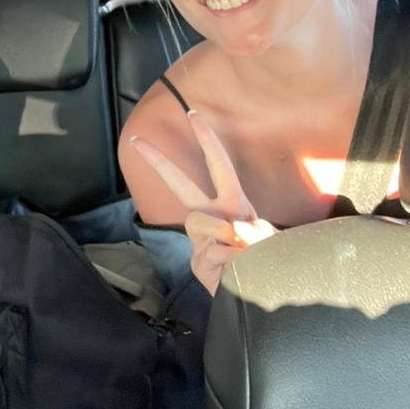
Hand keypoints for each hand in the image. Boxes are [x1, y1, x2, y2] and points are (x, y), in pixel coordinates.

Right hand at [130, 111, 275, 294]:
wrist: (259, 293)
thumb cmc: (268, 260)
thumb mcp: (271, 241)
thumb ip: (256, 232)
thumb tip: (230, 228)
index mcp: (233, 202)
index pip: (218, 165)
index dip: (207, 139)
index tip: (193, 115)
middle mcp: (214, 215)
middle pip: (181, 185)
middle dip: (159, 162)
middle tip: (138, 141)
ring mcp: (202, 239)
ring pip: (197, 221)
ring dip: (221, 232)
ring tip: (241, 249)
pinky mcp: (197, 261)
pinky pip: (208, 252)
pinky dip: (228, 259)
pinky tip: (236, 268)